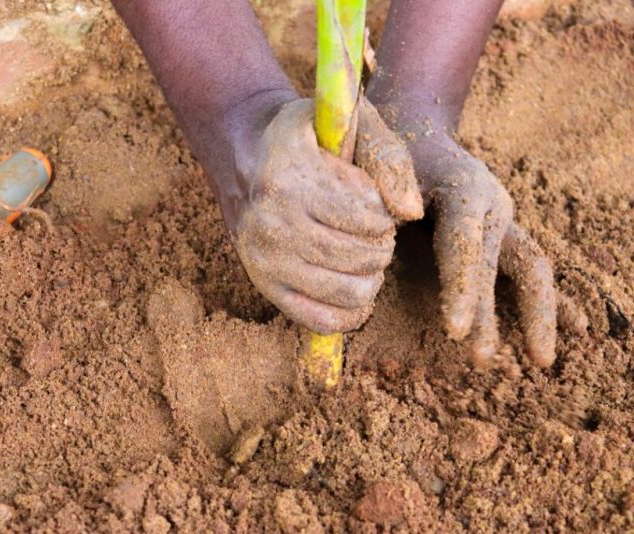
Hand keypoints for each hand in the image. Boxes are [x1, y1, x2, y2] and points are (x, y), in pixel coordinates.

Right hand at [221, 98, 421, 333]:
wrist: (247, 154)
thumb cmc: (309, 137)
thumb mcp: (347, 122)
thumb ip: (387, 155)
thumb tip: (411, 213)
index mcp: (290, 178)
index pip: (366, 217)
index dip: (384, 215)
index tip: (374, 205)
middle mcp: (271, 223)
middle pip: (358, 257)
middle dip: (382, 246)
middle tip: (376, 234)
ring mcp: (264, 260)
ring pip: (346, 291)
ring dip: (371, 277)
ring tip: (366, 256)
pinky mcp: (265, 286)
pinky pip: (320, 320)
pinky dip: (350, 314)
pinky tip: (358, 291)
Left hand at [408, 135, 556, 367]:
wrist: (418, 133)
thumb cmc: (392, 151)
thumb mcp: (381, 155)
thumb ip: (388, 179)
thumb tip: (407, 213)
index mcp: (464, 188)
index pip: (465, 243)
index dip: (463, 286)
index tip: (454, 329)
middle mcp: (493, 205)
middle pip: (507, 262)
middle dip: (496, 312)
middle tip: (481, 358)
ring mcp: (504, 221)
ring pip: (533, 268)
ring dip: (538, 314)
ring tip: (539, 361)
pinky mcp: (503, 235)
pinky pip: (531, 270)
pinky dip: (553, 300)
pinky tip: (576, 328)